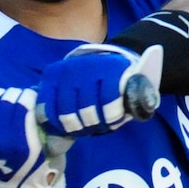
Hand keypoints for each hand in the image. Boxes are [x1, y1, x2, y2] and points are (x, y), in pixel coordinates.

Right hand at [38, 43, 162, 136]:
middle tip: (97, 126)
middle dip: (92, 123)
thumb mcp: (136, 89)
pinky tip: (65, 123)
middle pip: (85, 109)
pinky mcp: (50, 75)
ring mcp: (65, 70)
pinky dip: (56, 120)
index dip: (111, 116)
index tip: (114, 120)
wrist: (101, 61)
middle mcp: (86, 65)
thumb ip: (139, 100)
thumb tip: (140, 108)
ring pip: (65, 111)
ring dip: (76, 125)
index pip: (108, 98)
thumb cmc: (120, 82)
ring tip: (84, 125)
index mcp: (111, 67)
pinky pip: (47, 106)